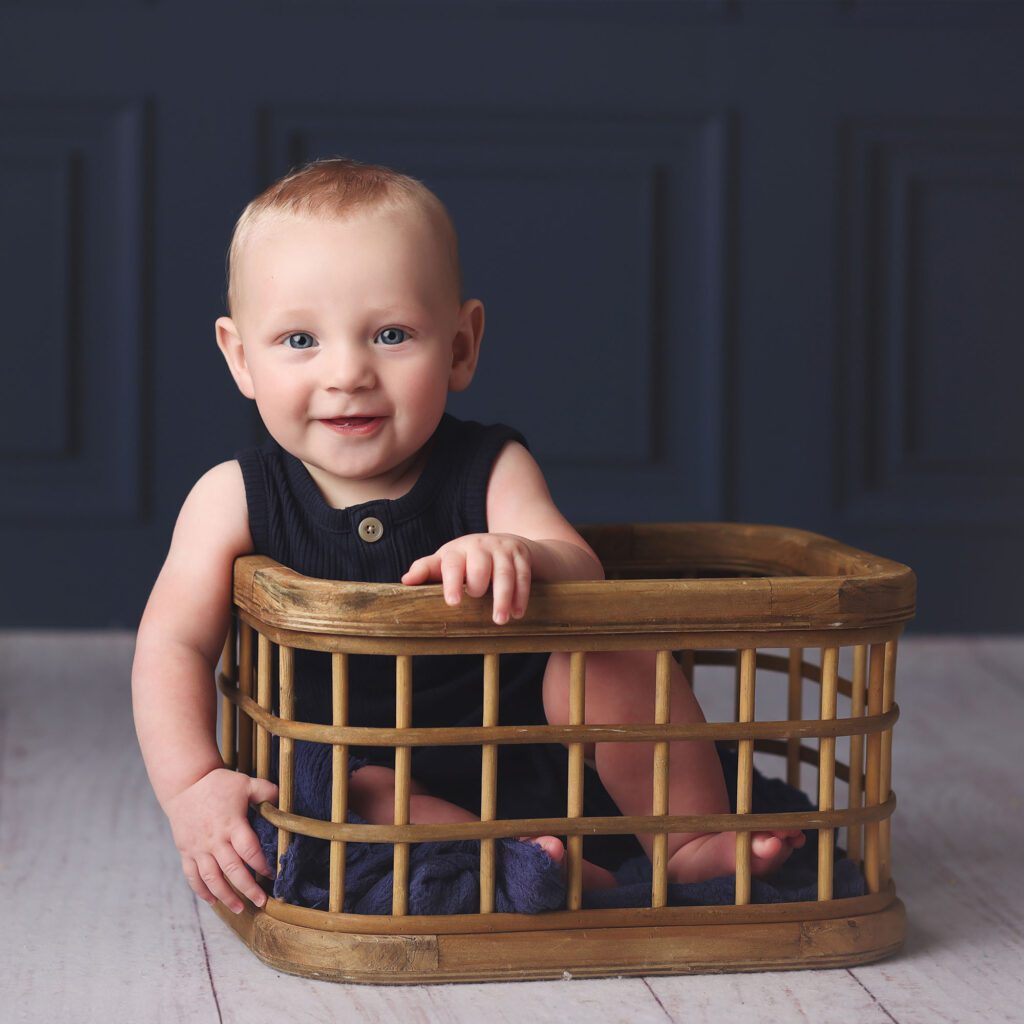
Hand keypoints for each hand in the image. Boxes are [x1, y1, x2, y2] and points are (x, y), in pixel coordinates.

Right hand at [164, 767, 277, 913]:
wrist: (185, 784)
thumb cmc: (219, 784)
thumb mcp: (245, 783)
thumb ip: (266, 792)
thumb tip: (283, 800)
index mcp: (232, 824)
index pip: (249, 850)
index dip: (262, 865)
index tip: (272, 875)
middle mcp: (215, 840)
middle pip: (233, 870)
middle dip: (248, 888)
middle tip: (262, 901)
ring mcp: (199, 848)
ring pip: (212, 878)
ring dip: (226, 895)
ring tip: (240, 908)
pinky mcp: (186, 851)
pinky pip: (192, 876)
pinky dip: (202, 890)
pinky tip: (213, 901)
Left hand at [402, 533, 532, 624]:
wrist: (508, 543)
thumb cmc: (470, 560)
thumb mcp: (448, 562)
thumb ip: (428, 571)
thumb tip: (405, 581)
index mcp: (458, 550)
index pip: (451, 565)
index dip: (451, 582)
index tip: (453, 603)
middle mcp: (480, 546)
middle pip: (480, 566)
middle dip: (479, 586)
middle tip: (478, 604)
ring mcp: (503, 549)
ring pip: (504, 573)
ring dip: (503, 597)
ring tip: (500, 620)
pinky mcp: (522, 555)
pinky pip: (523, 575)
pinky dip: (521, 595)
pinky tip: (517, 613)